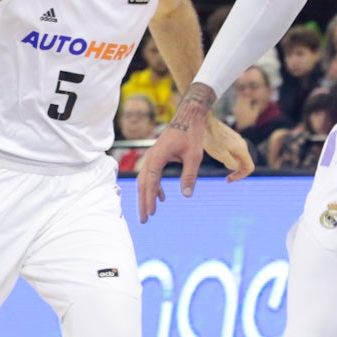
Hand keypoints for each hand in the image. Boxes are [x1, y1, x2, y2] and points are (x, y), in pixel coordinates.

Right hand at [137, 93, 212, 222]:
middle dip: (143, 202)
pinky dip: (154, 187)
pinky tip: (162, 198)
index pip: (151, 183)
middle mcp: (151, 157)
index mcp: (157, 157)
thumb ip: (189, 175)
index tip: (150, 214)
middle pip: (143, 184)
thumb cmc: (191, 134)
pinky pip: (151, 175)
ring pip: (145, 180)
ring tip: (149, 212)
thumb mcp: (194, 156)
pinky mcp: (157, 156)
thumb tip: (187, 195)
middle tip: (144, 220)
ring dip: (147, 196)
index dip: (150, 199)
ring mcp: (153, 156)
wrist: (188, 116)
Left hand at [201, 118, 254, 183]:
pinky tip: (216, 153)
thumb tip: (236, 167)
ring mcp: (237, 140)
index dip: (241, 176)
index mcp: (242, 149)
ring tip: (219, 163)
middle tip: (226, 178)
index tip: (229, 179)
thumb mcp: (221, 154)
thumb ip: (231, 163)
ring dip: (231, 163)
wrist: (204, 121)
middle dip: (236, 171)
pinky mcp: (230, 137)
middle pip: (244, 163)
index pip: (249, 168)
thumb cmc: (211, 138)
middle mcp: (242, 144)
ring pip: (238, 156)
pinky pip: (233, 150)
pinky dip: (228, 156)